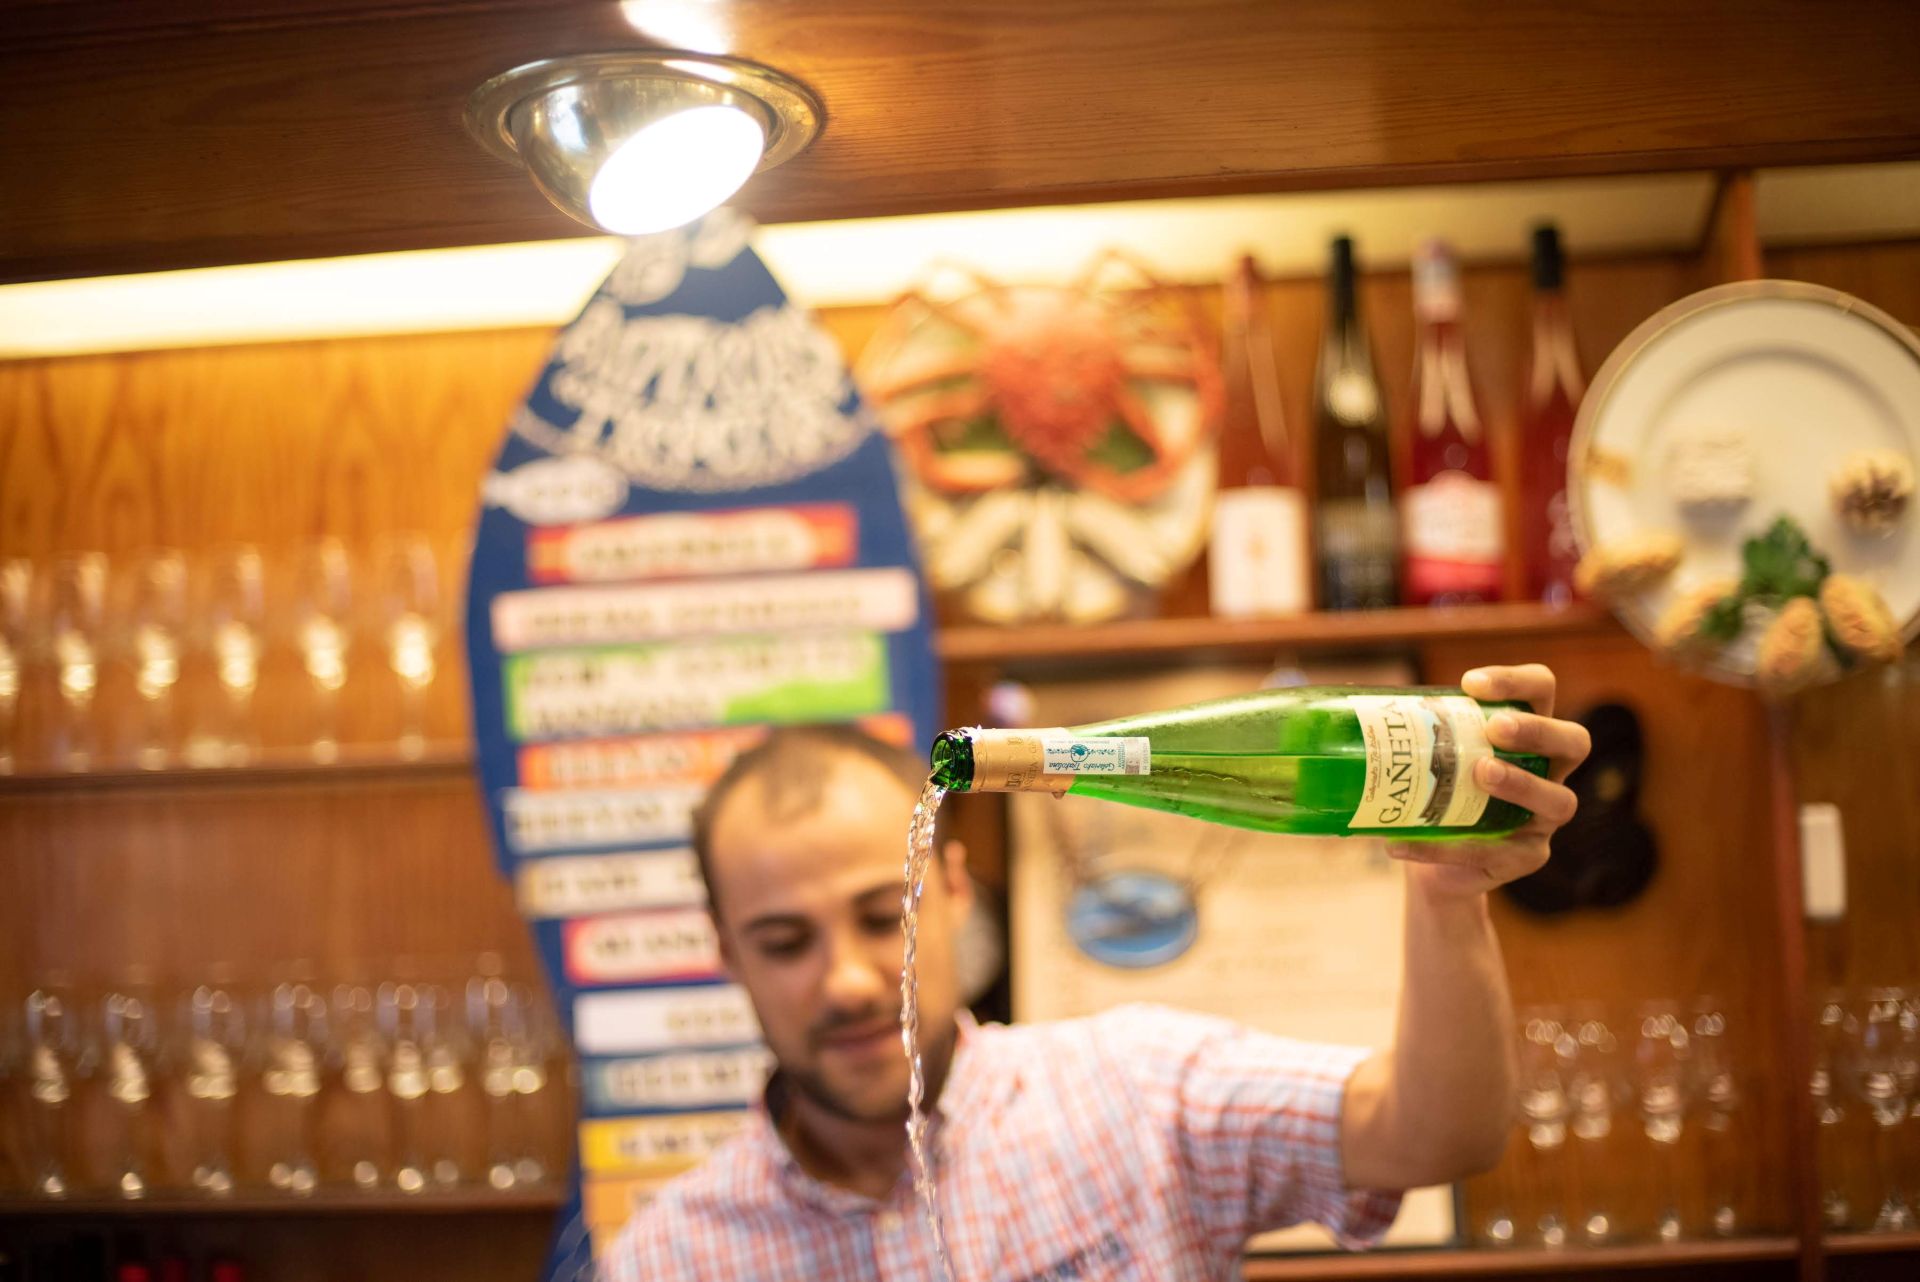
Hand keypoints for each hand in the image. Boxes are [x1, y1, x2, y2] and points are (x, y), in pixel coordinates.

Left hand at [1389, 664, 1590, 900]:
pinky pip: (1495, 852)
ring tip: (1480, 773)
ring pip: (1557, 800)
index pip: (1541, 690)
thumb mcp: (1423, 755)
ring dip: (1519, 784)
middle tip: (1495, 729)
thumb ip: (1405, 728)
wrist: (1430, 862)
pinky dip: (1446, 847)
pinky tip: (1403, 843)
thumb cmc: (1432, 792)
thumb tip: (1339, 698)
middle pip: (1574, 741)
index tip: (1469, 684)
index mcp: (1526, 734)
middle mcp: (1549, 772)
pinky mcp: (1524, 857)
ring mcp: (1542, 819)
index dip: (1516, 681)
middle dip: (1537, 730)